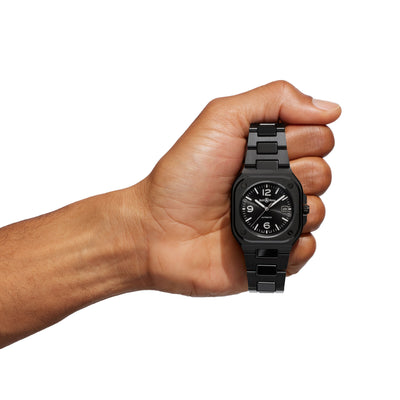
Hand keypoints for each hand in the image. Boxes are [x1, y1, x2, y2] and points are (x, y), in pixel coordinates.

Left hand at [124, 81, 340, 295]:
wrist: (158, 231)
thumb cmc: (182, 177)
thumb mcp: (221, 118)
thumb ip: (273, 100)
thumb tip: (329, 108)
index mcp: (267, 150)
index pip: (318, 136)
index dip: (298, 141)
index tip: (260, 150)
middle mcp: (275, 182)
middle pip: (323, 172)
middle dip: (295, 173)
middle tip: (252, 180)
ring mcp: (276, 218)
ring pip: (320, 209)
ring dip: (295, 208)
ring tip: (252, 209)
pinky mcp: (274, 251)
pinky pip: (308, 247)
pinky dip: (294, 244)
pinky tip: (263, 237)